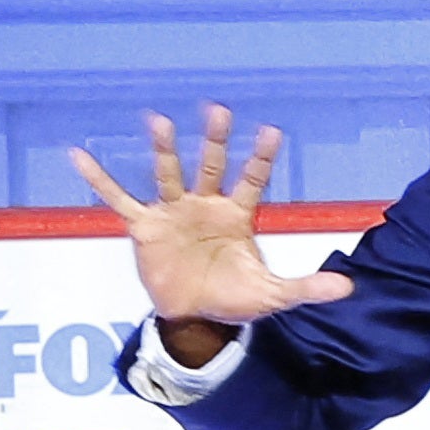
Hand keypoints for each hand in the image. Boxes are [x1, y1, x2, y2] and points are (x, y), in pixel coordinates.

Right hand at [65, 106, 352, 364]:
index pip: (252, 180)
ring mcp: (173, 212)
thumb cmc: (233, 298)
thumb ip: (306, 288)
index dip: (260, 158)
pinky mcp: (144, 227)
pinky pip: (118, 200)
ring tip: (158, 120)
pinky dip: (99, 180)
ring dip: (163, 150)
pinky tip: (79, 156)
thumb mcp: (273, 295)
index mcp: (237, 216)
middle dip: (215, 142)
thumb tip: (349, 289)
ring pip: (168, 175)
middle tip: (219, 111)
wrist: (195, 318)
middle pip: (210, 167)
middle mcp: (205, 205)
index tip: (271, 130)